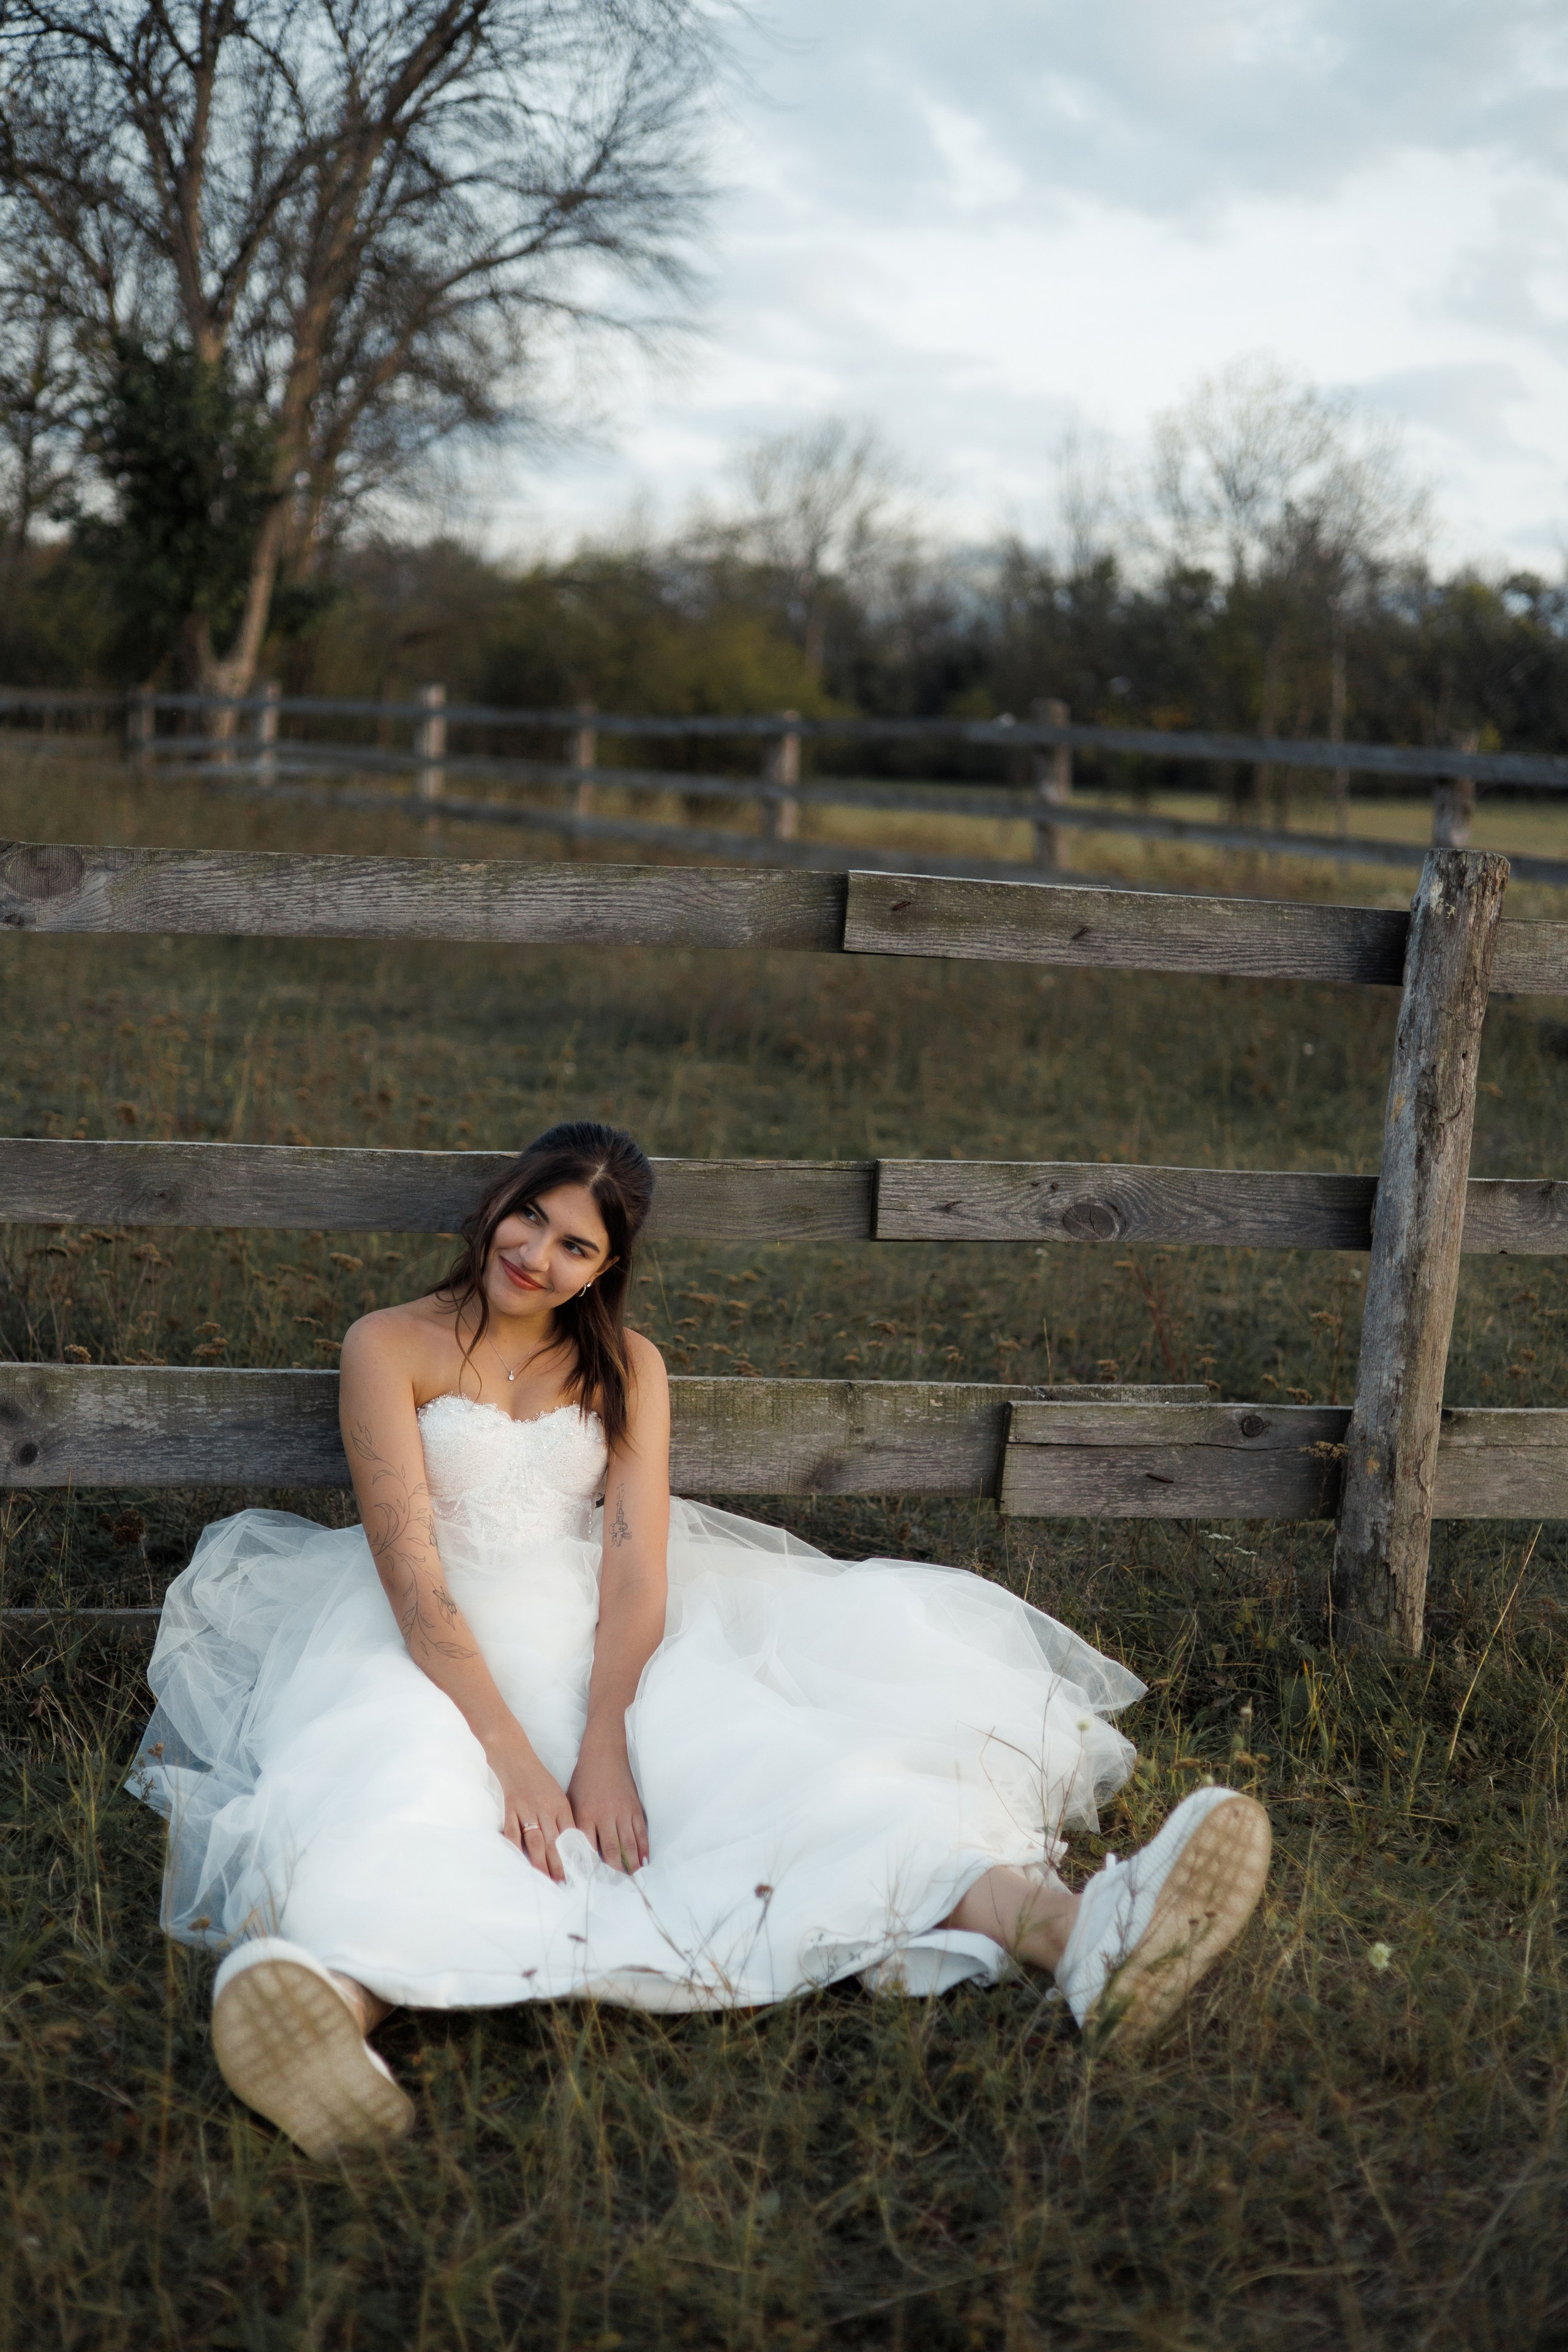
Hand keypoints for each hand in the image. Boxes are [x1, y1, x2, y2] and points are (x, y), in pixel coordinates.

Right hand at [482, 1718, 574, 1881]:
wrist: (515, 1756)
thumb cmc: (538, 1778)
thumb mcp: (557, 1795)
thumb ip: (563, 1818)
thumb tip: (571, 1845)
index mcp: (560, 1804)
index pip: (571, 1833)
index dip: (575, 1853)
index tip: (581, 1871)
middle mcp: (546, 1808)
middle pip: (555, 1841)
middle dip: (560, 1864)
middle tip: (564, 1882)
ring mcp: (527, 1809)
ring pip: (535, 1841)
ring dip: (541, 1862)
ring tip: (546, 1879)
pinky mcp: (510, 1809)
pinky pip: (513, 1833)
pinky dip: (515, 1849)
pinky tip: (519, 1862)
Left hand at [567, 1733, 648, 1872]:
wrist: (604, 1755)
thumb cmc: (583, 1779)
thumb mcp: (571, 1801)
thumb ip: (572, 1826)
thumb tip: (571, 1851)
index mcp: (585, 1815)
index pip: (588, 1848)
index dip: (590, 1868)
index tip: (591, 1884)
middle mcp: (605, 1816)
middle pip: (612, 1851)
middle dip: (614, 1872)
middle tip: (616, 1889)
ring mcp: (623, 1813)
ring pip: (629, 1845)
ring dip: (631, 1864)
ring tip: (632, 1880)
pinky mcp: (635, 1809)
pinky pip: (641, 1833)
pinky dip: (643, 1849)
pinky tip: (644, 1861)